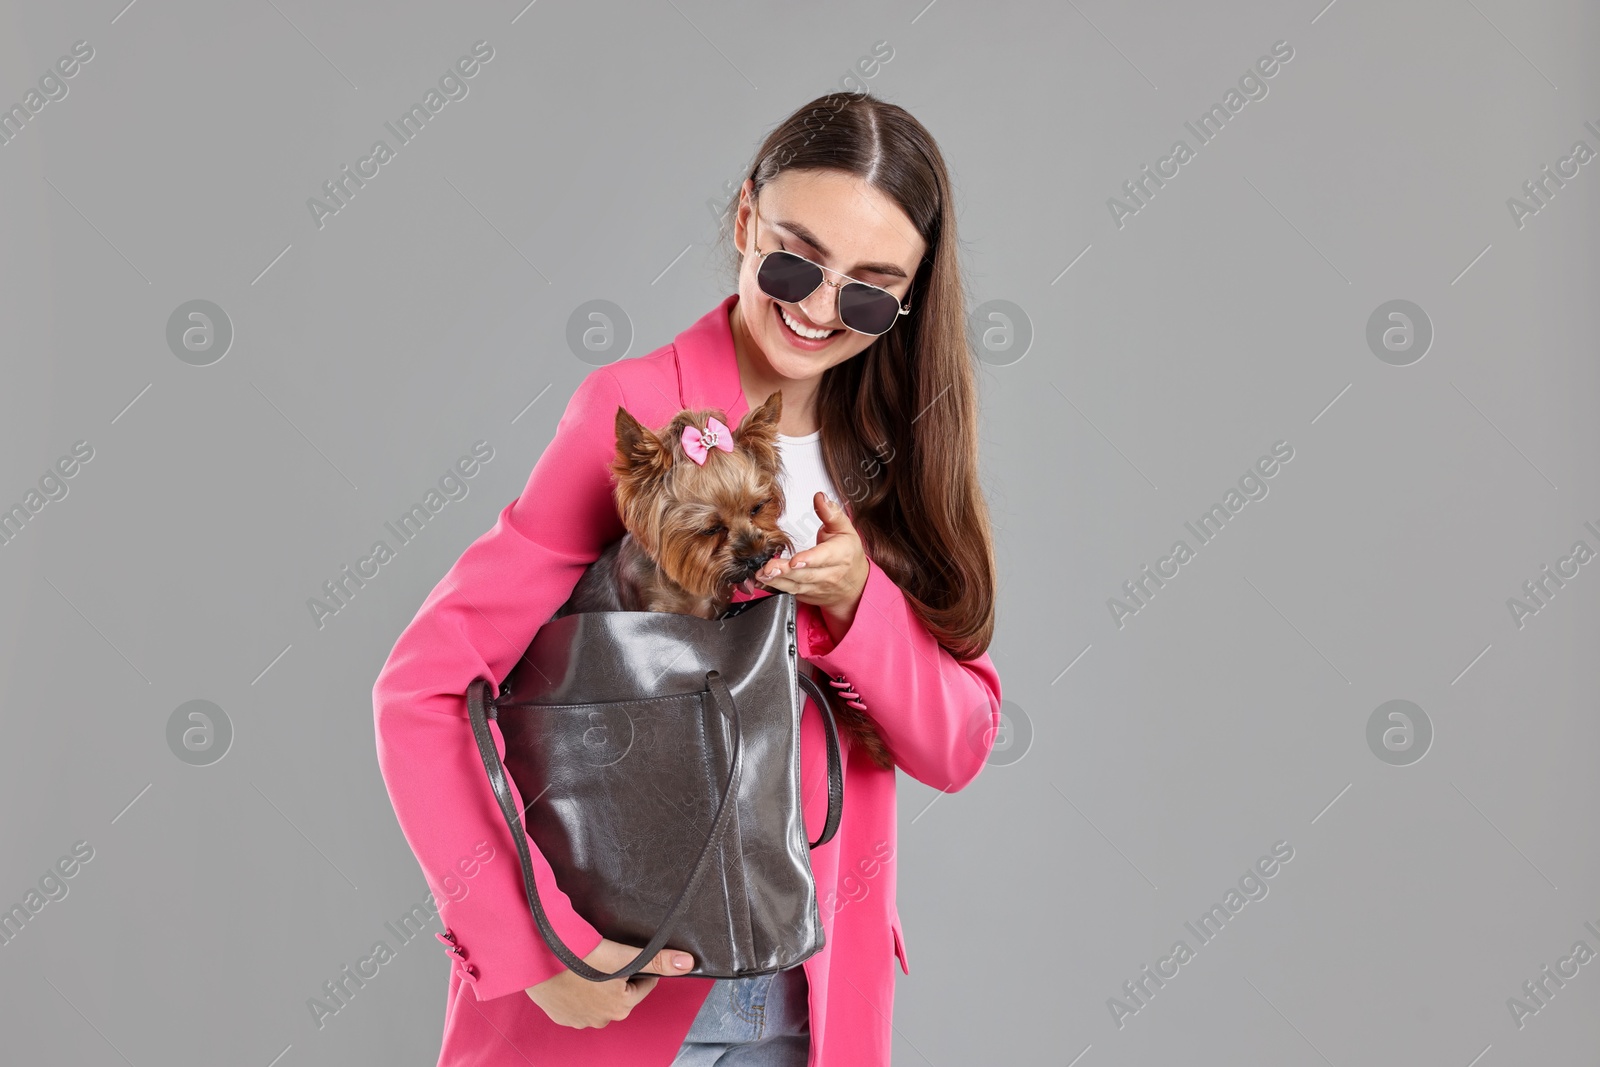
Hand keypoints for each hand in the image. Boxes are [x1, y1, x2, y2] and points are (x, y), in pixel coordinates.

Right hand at [525, 937, 694, 1028]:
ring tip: (589, 962)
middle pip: (621, 992)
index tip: (629, 953)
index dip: (640, 967)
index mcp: (621, 1007)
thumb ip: (658, 960)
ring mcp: (578, 1020)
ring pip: (599, 998)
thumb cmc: (580, 955)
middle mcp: (601, 1020)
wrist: (538, 959)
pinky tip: (573, 973)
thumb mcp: (623, 955)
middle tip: (606, 955)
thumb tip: (688, 964)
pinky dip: (578, 990)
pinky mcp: (559, 1016)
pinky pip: (576, 1002)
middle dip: (619, 976)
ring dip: (598, 984)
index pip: (643, 984)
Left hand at [756, 492, 867, 635]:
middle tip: (768, 568)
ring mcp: (818, 586)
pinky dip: (775, 587)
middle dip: (785, 571)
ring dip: (776, 580)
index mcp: (840, 554)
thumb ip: (831, 513)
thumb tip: (820, 497)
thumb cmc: (848, 554)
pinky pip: (790, 592)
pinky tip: (762, 581)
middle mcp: (829, 573)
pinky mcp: (807, 594)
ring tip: (761, 574)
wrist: (855, 585)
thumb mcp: (845, 529)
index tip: (795, 560)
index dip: (809, 559)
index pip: (824, 557)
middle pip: (806, 573)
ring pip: (796, 585)